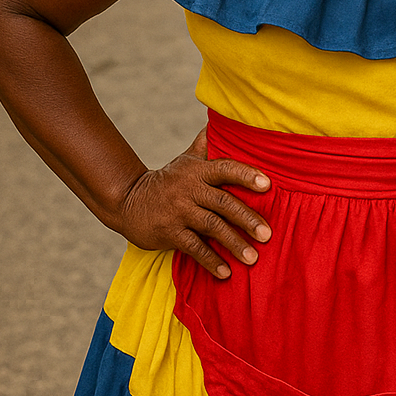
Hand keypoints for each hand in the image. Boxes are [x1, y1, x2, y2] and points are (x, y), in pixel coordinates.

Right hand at [116, 128, 271, 279]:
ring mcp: (179, 211)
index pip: (225, 168)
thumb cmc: (167, 180)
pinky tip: (225, 273)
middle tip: (267, 234)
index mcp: (198, 171)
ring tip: (253, 258)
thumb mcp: (185, 160)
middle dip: (247, 218)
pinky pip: (193, 248)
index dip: (246, 175)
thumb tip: (218, 122)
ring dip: (234, 243)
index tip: (267, 184)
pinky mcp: (169, 232)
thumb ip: (204, 145)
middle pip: (223, 202)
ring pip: (211, 227)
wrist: (128, 201)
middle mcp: (190, 189)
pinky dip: (210, 261)